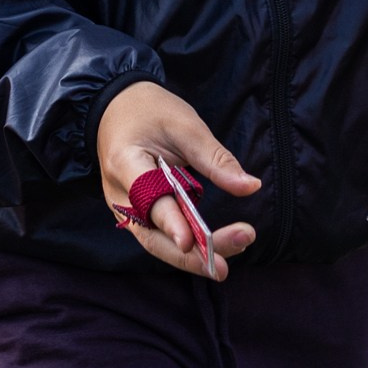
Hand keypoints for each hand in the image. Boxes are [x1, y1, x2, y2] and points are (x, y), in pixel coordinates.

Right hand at [97, 82, 261, 279]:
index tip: (190, 241)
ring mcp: (125, 209)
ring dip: (192, 256)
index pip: (146, 198)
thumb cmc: (149, 111)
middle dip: (190, 253)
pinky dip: (187, 246)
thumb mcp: (184, 124)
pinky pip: (160, 237)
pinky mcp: (137, 214)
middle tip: (229, 259)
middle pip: (152, 236)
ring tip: (229, 258)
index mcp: (124, 162)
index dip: (169, 222)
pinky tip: (214, 251)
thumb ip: (215, 158)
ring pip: (157, 243)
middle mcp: (120, 195)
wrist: (117, 108)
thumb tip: (251, 187)